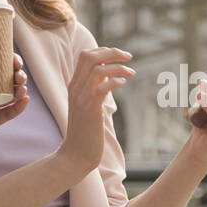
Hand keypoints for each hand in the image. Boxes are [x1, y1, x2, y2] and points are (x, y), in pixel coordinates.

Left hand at [0, 53, 28, 141]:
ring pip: (13, 96)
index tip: (14, 60)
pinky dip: (18, 108)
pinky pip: (8, 114)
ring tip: (22, 88)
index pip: (1, 67)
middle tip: (18, 76)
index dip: (12, 62)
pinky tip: (24, 101)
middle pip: (11, 81)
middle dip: (20, 76)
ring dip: (21, 91)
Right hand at [56, 47, 134, 175]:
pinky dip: (115, 81)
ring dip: (118, 67)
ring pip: (98, 69)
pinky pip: (103, 87)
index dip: (103, 50)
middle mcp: (75, 88)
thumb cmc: (85, 132)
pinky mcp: (90, 109)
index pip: (85, 56)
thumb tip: (108, 77)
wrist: (75, 155)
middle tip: (129, 56)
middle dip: (112, 52)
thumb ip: (94, 90)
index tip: (119, 55)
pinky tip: (124, 83)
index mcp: (74, 85)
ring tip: (132, 72)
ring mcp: (82, 98)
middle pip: (90, 56)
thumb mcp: (87, 106)